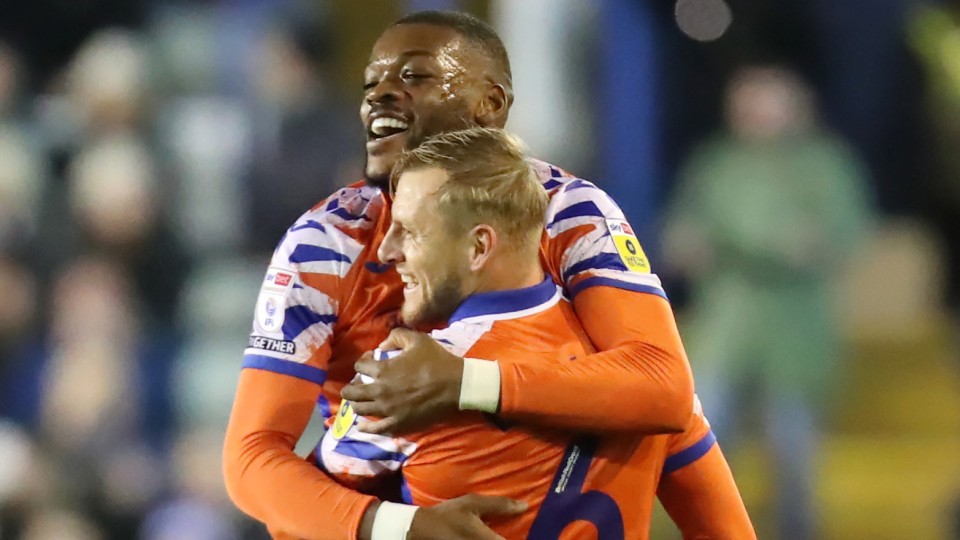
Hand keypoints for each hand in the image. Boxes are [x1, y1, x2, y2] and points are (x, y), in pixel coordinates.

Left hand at [340, 328, 463, 434]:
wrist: (455, 385)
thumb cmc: (437, 360)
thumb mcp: (417, 339)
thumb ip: (396, 336)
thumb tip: (382, 345)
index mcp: (383, 370)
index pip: (359, 366)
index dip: (362, 362)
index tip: (370, 362)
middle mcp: (380, 391)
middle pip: (352, 392)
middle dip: (351, 387)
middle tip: (357, 385)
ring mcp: (388, 410)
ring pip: (360, 410)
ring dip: (357, 404)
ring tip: (360, 402)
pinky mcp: (398, 423)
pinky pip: (376, 429)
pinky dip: (366, 428)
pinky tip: (363, 426)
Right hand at [408, 494, 526, 539]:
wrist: (419, 531)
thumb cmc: (448, 515)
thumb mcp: (472, 504)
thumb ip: (499, 506)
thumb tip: (525, 506)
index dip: (525, 536)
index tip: (533, 533)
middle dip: (512, 537)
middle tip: (514, 532)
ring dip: (499, 538)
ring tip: (501, 532)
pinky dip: (492, 539)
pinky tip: (491, 535)